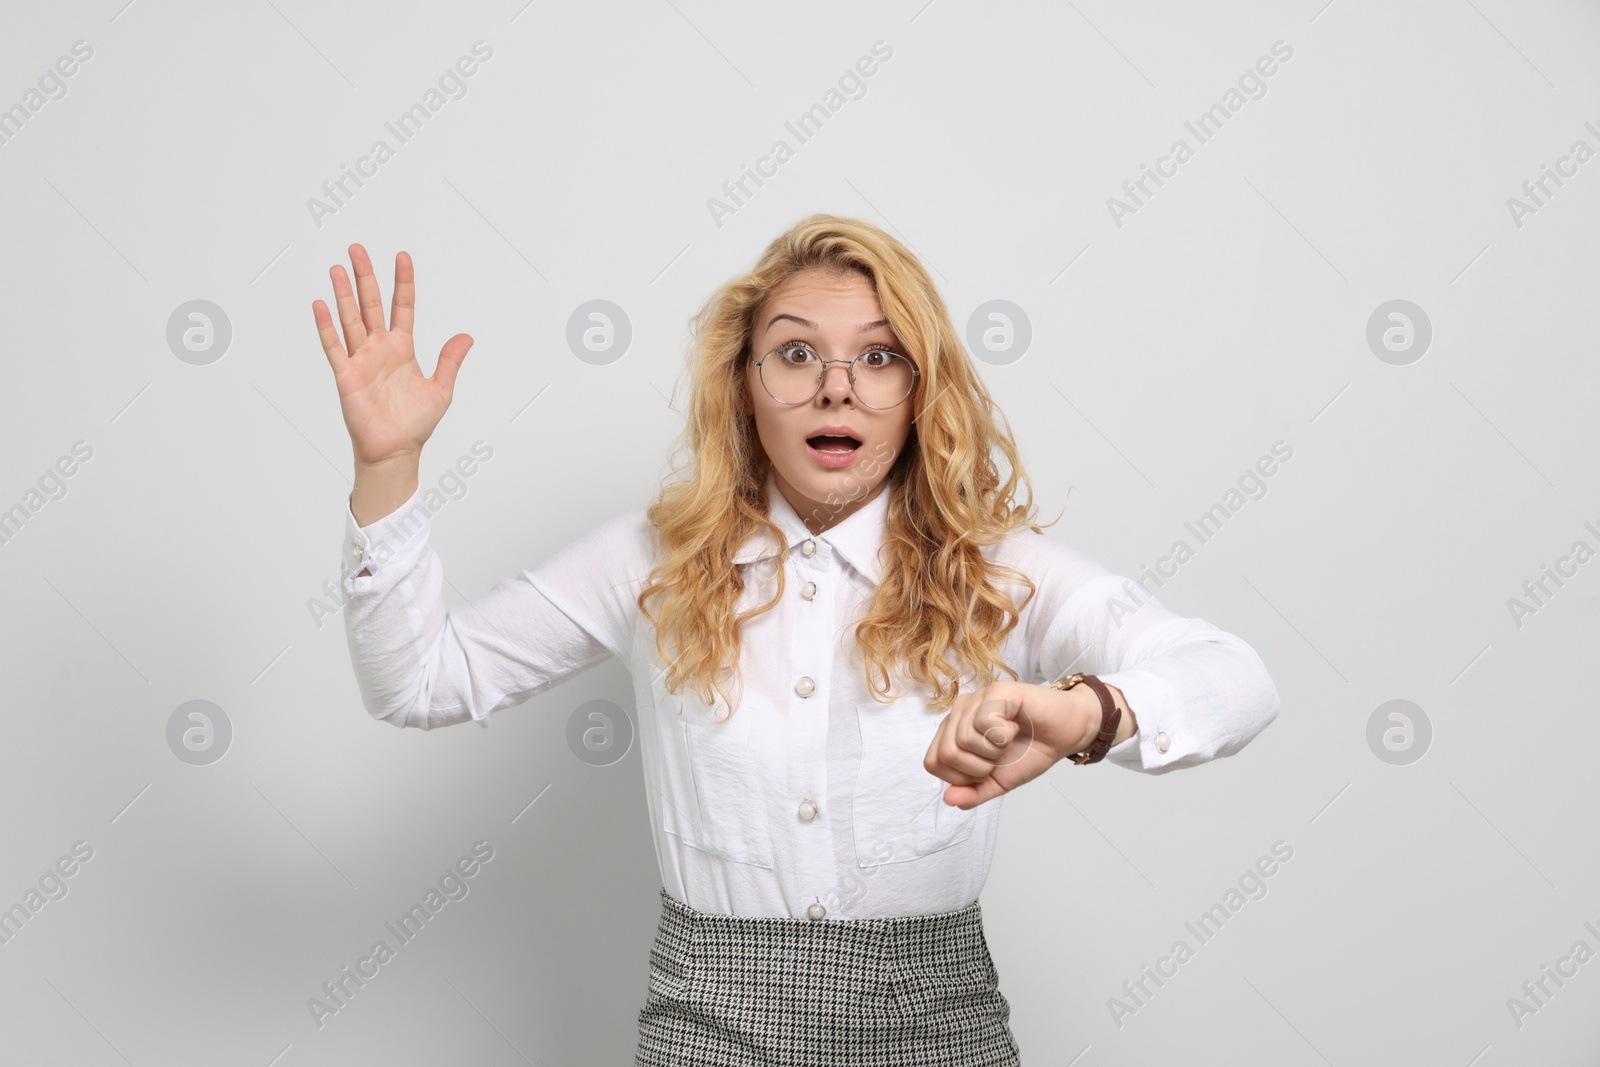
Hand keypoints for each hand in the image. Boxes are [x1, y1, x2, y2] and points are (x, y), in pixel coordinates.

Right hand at [312, 244, 471, 468]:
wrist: (396, 450)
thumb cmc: (415, 423)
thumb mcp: (441, 388)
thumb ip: (450, 361)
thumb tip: (467, 336)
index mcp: (402, 348)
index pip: (402, 306)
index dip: (403, 282)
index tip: (402, 256)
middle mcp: (379, 348)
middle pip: (370, 304)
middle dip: (365, 276)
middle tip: (357, 248)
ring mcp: (360, 360)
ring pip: (350, 319)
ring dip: (343, 294)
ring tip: (338, 268)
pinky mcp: (346, 375)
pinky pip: (334, 347)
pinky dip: (326, 326)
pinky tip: (320, 304)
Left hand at [924, 679, 1110, 809]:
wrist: (1066, 734)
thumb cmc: (1031, 751)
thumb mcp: (998, 782)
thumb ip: (973, 793)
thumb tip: (949, 799)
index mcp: (953, 731)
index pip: (933, 762)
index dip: (961, 777)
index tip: (987, 769)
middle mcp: (959, 712)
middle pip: (945, 753)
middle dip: (978, 767)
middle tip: (999, 756)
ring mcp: (977, 698)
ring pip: (963, 738)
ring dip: (993, 751)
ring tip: (1008, 740)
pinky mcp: (997, 691)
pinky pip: (984, 722)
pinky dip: (1004, 735)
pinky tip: (1014, 727)